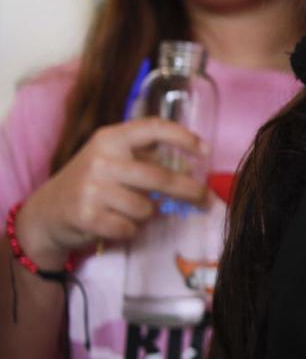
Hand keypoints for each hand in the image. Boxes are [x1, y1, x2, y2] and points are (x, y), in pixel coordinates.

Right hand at [16, 119, 209, 268]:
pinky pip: (129, 228)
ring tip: (127, 211)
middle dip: (189, 191)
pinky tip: (114, 223)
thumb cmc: (92, 183)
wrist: (47, 212)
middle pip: (160, 177)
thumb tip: (193, 167)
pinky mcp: (87, 216)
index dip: (183, 137)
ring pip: (146, 208)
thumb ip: (146, 156)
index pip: (153, 128)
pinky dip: (129, 230)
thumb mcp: (112, 158)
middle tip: (206, 200)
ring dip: (145, 215)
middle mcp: (102, 159)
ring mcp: (92, 188)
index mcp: (111, 138)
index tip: (205, 151)